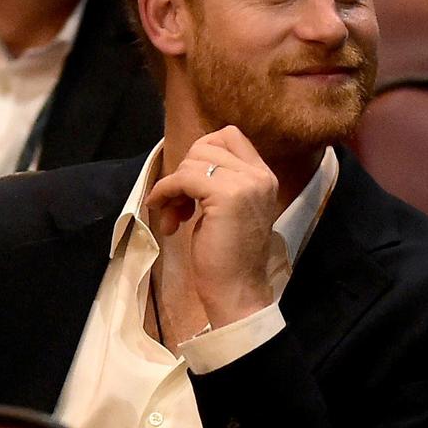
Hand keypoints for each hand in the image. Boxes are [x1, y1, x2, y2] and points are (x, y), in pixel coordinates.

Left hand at [145, 126, 279, 327]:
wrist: (237, 292)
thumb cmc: (227, 256)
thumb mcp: (226, 209)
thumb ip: (216, 182)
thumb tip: (186, 164)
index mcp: (263, 176)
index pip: (229, 136)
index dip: (200, 153)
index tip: (188, 183)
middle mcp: (259, 175)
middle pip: (206, 145)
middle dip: (183, 171)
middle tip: (177, 205)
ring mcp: (246, 183)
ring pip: (192, 161)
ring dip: (172, 188)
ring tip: (173, 218)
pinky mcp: (227, 195)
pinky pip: (183, 178)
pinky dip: (165, 192)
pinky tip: (166, 217)